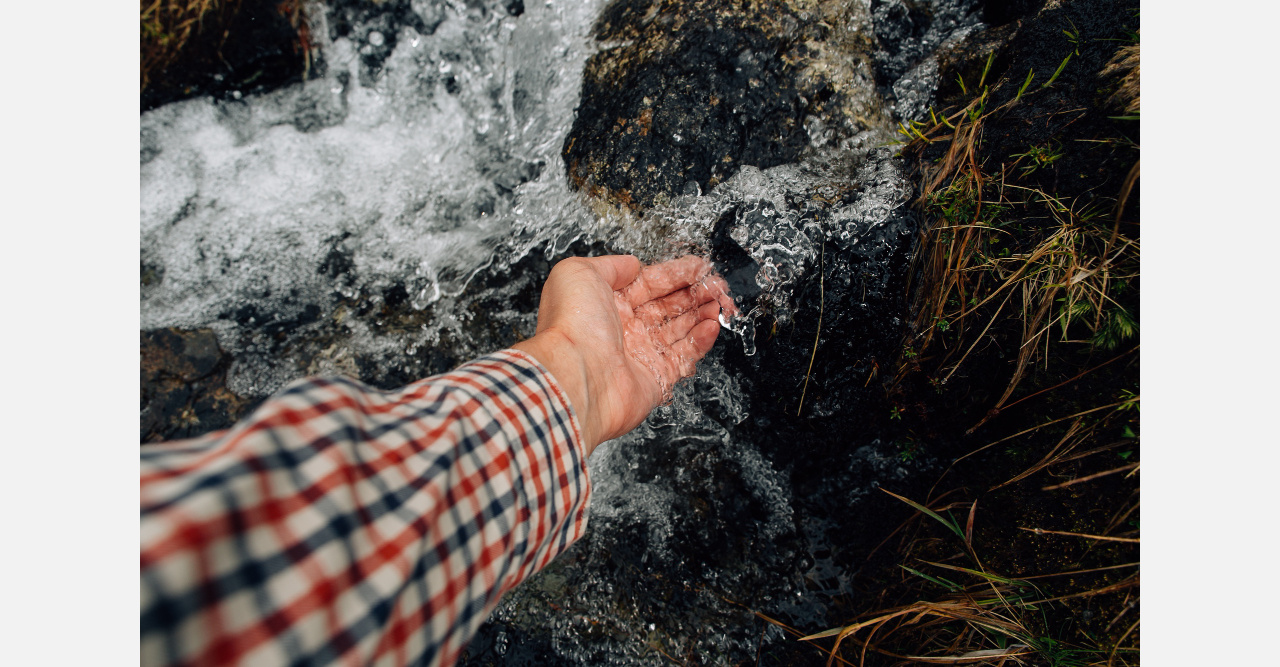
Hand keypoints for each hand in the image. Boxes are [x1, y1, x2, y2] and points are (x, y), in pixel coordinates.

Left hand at [513, 255, 735, 453]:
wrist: (576, 375)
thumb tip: (630, 264)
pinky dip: (701, 340)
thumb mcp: (579, 272)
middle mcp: (623, 329)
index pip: (649, 283)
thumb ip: (610, 265)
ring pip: (680, 330)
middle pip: (667, 306)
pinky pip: (685, 356)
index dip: (675, 274)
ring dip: (702, 314)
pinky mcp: (655, 379)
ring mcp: (640, 354)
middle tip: (716, 285)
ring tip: (719, 303)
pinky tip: (712, 325)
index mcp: (605, 303)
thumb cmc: (572, 324)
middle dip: (694, 293)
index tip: (699, 267)